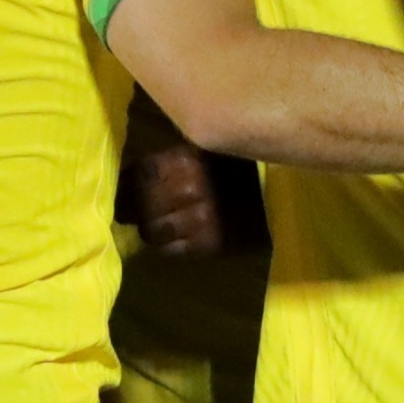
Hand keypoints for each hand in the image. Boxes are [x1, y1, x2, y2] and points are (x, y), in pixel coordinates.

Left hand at [126, 139, 226, 255]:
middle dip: (135, 211)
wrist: (280, 197)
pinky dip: (169, 245)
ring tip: (161, 225)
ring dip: (153, 230)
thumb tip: (128, 178)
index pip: (139, 175)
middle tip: (137, 213)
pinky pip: (171, 250)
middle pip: (141, 205)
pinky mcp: (211, 243)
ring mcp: (201, 217)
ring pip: (152, 231)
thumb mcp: (201, 151)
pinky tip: (178, 237)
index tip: (123, 193)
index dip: (126, 186)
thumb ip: (168, 161)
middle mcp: (189, 186)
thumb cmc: (236, 168)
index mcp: (184, 158)